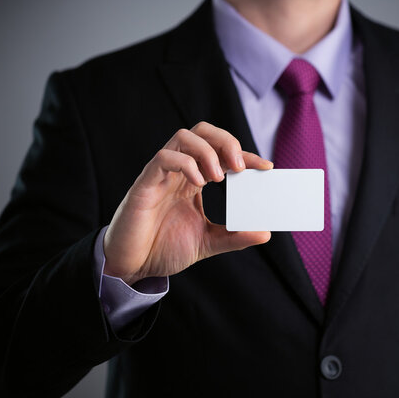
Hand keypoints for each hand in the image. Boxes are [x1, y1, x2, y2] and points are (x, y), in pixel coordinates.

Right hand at [103, 122, 272, 284]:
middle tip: (240, 166)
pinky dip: (185, 163)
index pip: (221, 153)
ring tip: (218, 177)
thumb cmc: (163, 249)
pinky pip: (163, 158)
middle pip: (202, 132)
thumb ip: (234, 237)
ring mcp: (161, 175)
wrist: (133, 266)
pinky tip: (197, 183)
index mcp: (193, 180)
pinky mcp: (145, 184)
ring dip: (206, 151)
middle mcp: (178, 171)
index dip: (245, 155)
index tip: (266, 167)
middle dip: (226, 141)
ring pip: (183, 137)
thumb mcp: (207, 242)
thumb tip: (264, 233)